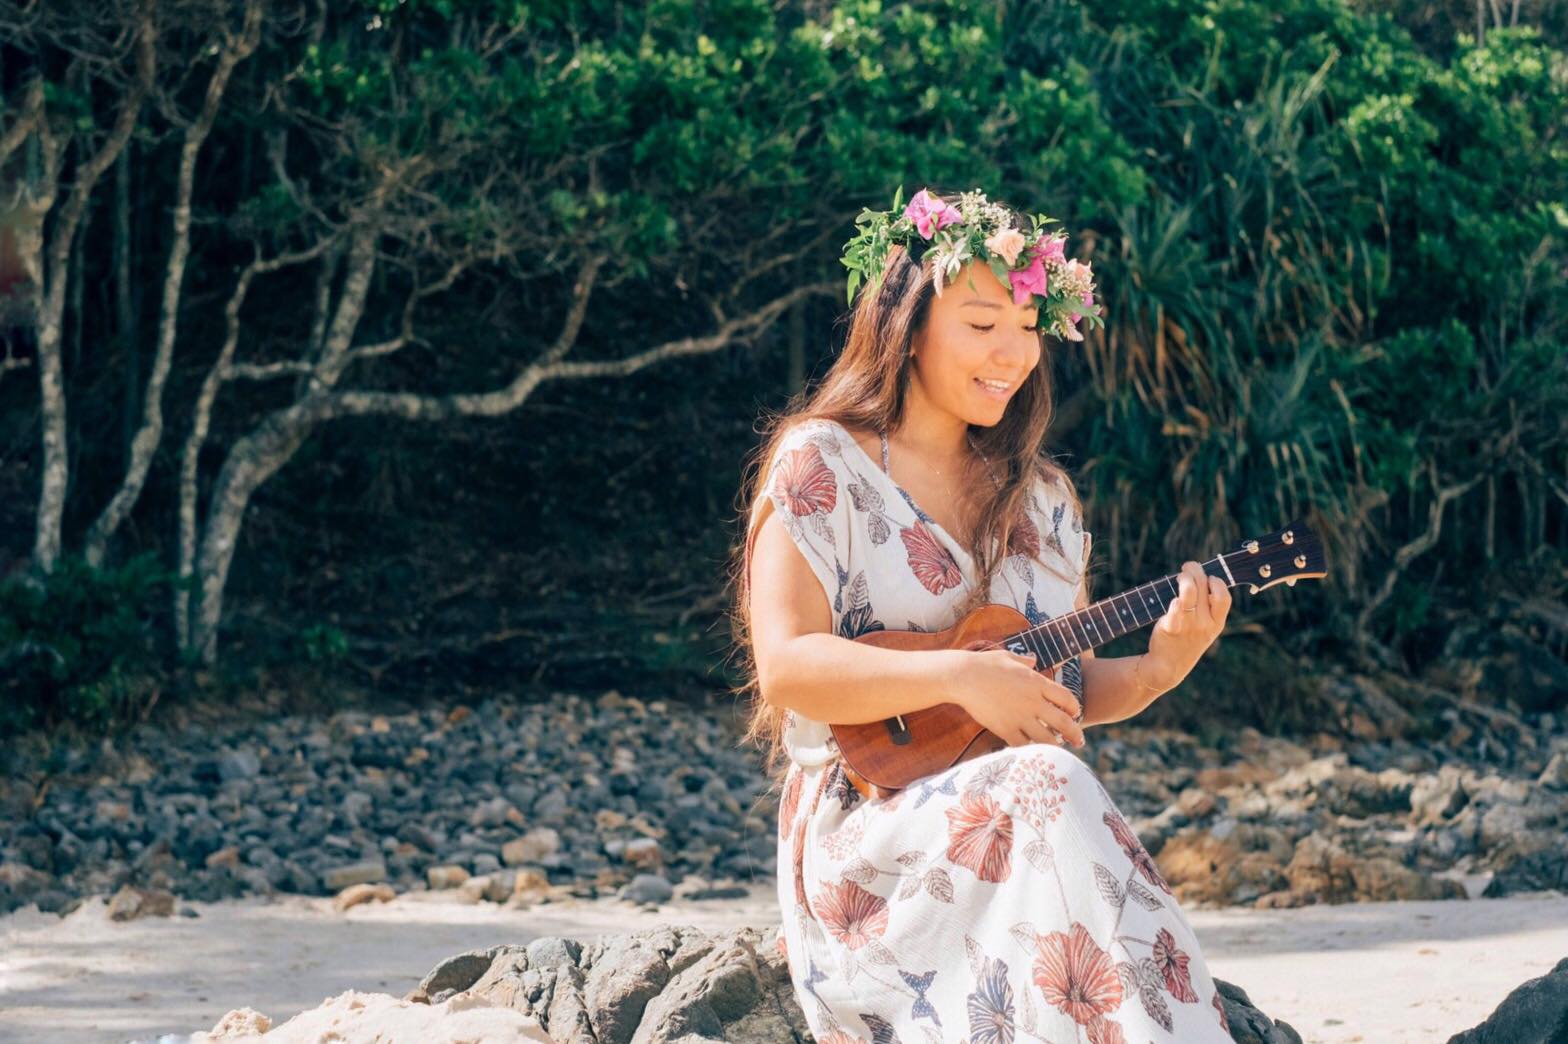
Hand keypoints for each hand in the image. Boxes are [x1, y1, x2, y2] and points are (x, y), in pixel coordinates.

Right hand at [950, 647, 1085, 748]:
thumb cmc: (984, 664)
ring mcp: (1020, 717)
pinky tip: (1033, 751)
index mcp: (1037, 683)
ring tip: (1058, 750)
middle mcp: (1033, 702)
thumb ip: (1024, 661)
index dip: (1075, 708)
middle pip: (1063, 723)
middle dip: (1075, 734)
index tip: (1075, 714)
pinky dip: (1030, 750)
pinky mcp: (1005, 729)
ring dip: (1056, 746)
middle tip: (1079, 742)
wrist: (963, 677)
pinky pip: (1024, 745)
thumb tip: (1033, 660)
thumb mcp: (1008, 656)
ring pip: (1047, 739)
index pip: (1067, 698)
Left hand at [1144, 560, 1230, 690]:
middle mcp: (1205, 623)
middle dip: (1195, 570)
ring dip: (1184, 577)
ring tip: (1179, 577)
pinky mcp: (1171, 626)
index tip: (1208, 577)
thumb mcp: (1205, 629)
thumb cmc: (1186, 641)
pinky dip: (1173, 598)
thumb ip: (1207, 609)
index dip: (1216, 582)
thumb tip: (1199, 577)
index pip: (1224, 596)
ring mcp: (1189, 625)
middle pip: (1204, 586)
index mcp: (1217, 623)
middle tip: (1188, 568)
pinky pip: (1174, 604)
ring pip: (1189, 590)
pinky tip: (1171, 599)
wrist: (1168, 667)